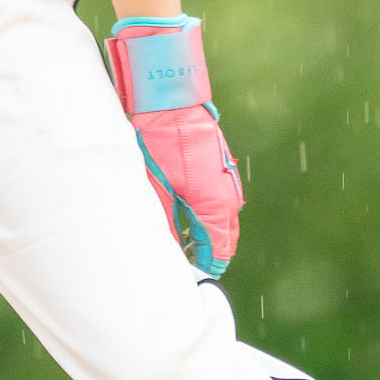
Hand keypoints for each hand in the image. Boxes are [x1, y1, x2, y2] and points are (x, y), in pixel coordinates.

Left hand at [105, 15, 243, 277]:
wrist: (166, 92)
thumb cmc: (156, 140)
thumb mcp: (153, 187)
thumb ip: (163, 222)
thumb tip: (166, 252)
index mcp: (216, 204)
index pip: (219, 250)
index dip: (205, 268)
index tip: (191, 286)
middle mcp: (226, 192)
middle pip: (220, 235)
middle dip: (204, 253)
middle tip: (185, 271)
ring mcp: (223, 176)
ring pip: (216, 215)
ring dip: (201, 231)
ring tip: (179, 245)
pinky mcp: (214, 162)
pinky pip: (212, 196)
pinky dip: (199, 210)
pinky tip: (179, 213)